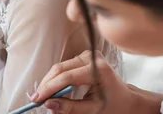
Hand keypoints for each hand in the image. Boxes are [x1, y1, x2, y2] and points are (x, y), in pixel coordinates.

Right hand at [32, 50, 148, 113]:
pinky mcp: (83, 57)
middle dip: (46, 85)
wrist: (127, 99)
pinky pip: (64, 67)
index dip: (50, 89)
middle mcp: (92, 58)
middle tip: (36, 99)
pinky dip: (55, 78)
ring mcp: (87, 55)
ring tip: (43, 96)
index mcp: (98, 70)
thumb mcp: (93, 110)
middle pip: (60, 69)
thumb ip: (71, 108)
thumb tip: (49, 104)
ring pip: (59, 67)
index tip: (38, 100)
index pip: (67, 77)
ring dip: (49, 82)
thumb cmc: (114, 105)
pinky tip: (51, 89)